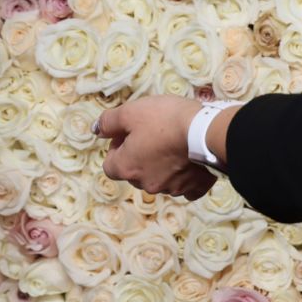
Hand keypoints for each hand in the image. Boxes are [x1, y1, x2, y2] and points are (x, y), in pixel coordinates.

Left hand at [96, 96, 216, 200]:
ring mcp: (173, 189)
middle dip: (139, 157)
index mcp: (127, 168)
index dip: (117, 149)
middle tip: (151, 136)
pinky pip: (185, 187)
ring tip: (173, 145)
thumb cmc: (163, 119)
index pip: (110, 166)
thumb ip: (108, 122)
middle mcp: (147, 184)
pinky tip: (188, 161)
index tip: (129, 134)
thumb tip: (95, 130)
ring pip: (159, 180)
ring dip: (161, 166)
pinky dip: (184, 176)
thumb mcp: (129, 112)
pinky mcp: (196, 188)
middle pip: (135, 173)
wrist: (206, 131)